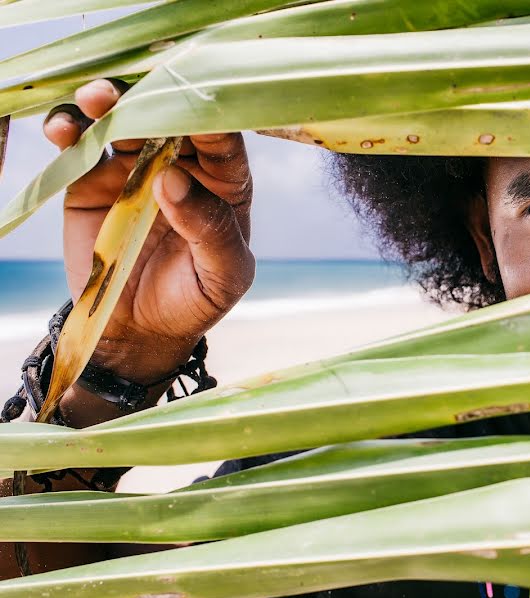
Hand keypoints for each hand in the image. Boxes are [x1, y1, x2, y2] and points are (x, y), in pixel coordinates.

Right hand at [44, 79, 254, 389]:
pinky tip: (63, 130)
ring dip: (108, 102)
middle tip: (134, 92)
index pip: (222, 137)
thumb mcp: (222, 275)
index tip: (189, 100)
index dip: (208, 115)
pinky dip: (68, 130)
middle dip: (152, 96)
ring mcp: (134, 168)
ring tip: (95, 100)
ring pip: (122, 120)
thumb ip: (211, 230)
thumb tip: (173, 180)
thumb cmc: (195, 299)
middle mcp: (182, 164)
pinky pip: (79, 147)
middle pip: (169, 115)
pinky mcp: (92, 180)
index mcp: (224, 182)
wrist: (140, 331)